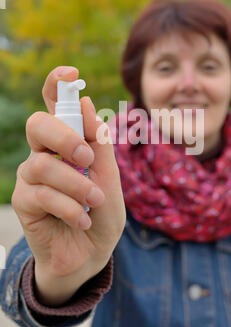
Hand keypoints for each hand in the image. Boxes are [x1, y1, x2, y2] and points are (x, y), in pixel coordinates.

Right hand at [11, 66, 125, 304]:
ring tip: (95, 202)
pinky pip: (40, 195)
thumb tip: (86, 103)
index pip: (54, 106)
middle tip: (86, 157)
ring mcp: (32, 178)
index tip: (71, 73)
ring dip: (76, 184)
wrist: (91, 253)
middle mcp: (45, 155)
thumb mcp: (110, 176)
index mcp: (67, 143)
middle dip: (64, 136)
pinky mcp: (25, 202)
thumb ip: (99, 143)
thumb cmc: (101, 212)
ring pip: (42, 165)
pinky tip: (82, 219)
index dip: (57, 85)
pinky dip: (68, 207)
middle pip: (38, 125)